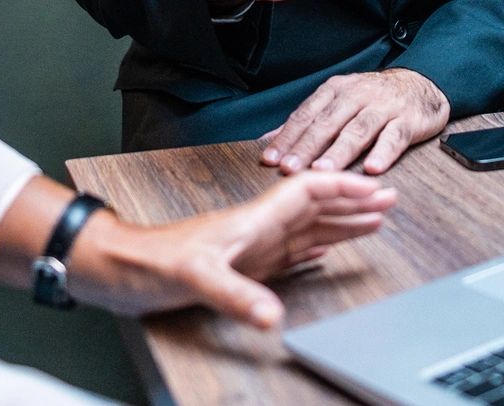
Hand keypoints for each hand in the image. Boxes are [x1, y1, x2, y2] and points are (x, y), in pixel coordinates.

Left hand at [71, 172, 396, 327]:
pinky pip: (290, 252)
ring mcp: (250, 247)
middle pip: (315, 206)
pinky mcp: (241, 267)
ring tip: (372, 220)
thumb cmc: (146, 263)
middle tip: (389, 199)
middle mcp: (255, 229)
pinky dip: (317, 248)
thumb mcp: (194, 278)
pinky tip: (326, 250)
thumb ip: (235, 295)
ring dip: (340, 221)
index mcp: (251, 221)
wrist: (114, 270)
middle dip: (352, 200)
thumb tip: (273, 317)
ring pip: (307, 227)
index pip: (307, 191)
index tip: (376, 187)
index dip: (342, 186)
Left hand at [262, 68, 449, 175]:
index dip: (287, 136)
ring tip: (323, 171)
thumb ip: (306, 122)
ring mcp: (384, 107)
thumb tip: (268, 140)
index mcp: (336, 90)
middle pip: (328, 123)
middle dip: (307, 146)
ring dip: (339, 151)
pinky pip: (395, 137)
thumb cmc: (373, 99)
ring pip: (358, 130)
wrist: (420, 84)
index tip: (270, 158)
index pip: (306, 114)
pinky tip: (372, 168)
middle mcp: (357, 95)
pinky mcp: (408, 120)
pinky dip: (383, 152)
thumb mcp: (338, 102)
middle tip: (290, 168)